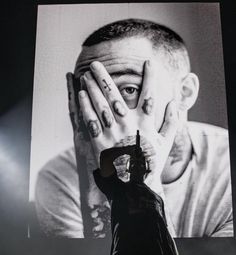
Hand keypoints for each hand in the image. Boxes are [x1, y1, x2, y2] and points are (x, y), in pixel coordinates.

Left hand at [67, 61, 178, 182]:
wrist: (134, 185)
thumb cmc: (149, 163)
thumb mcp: (165, 143)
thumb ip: (171, 122)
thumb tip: (173, 103)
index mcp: (145, 125)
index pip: (149, 97)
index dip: (151, 78)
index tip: (149, 62)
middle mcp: (128, 126)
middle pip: (116, 97)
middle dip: (105, 78)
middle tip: (96, 64)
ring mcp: (112, 134)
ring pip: (100, 106)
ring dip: (92, 89)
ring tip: (85, 74)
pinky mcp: (99, 143)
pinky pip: (91, 121)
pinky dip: (85, 107)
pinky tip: (80, 95)